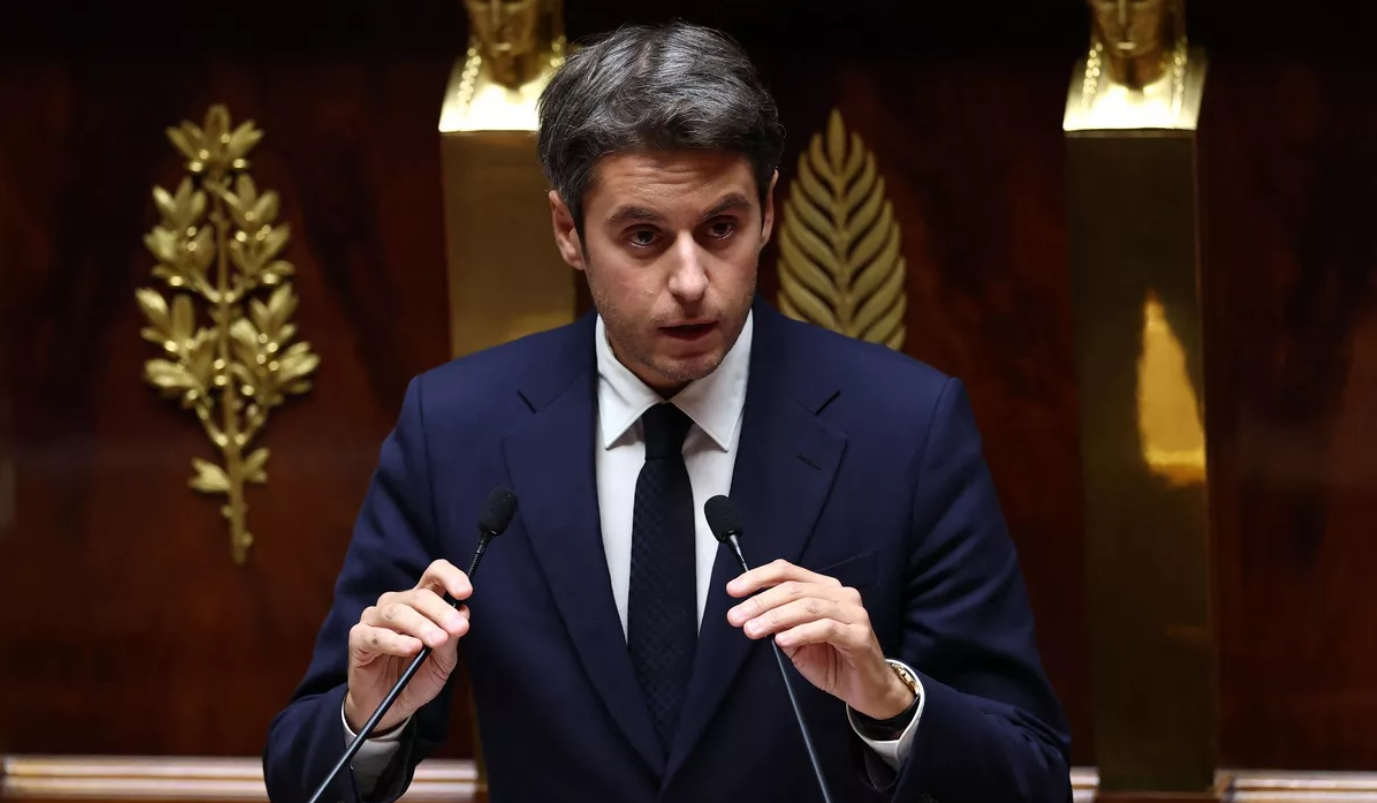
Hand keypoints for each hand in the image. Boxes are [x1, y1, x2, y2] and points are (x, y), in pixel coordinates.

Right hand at [344, 559, 471, 733]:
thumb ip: (451, 638)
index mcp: (420, 603)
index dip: (450, 577)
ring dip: (421, 625)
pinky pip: (376, 635)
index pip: (434, 575)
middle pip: (419, 595)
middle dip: (442, 611)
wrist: (389, 708)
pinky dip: (395, 641)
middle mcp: (396, 604)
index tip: (466, 592)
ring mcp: (374, 619)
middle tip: (459, 629)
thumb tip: (463, 612)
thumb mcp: (443, 661)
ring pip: (398, 612)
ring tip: (437, 641)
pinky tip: (412, 648)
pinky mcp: (358, 638)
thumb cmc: (416, 677)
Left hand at [726, 559, 913, 719]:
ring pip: (808, 606)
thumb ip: (780, 624)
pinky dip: (800, 632)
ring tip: (752, 630)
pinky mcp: (860, 636)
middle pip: (794, 589)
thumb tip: (751, 614)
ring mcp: (853, 614)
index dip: (758, 578)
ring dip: (775, 617)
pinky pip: (826, 628)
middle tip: (736, 617)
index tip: (733, 590)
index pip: (788, 572)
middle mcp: (841, 595)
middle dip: (760, 602)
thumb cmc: (834, 662)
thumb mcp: (798, 641)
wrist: (868, 690)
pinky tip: (782, 640)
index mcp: (825, 589)